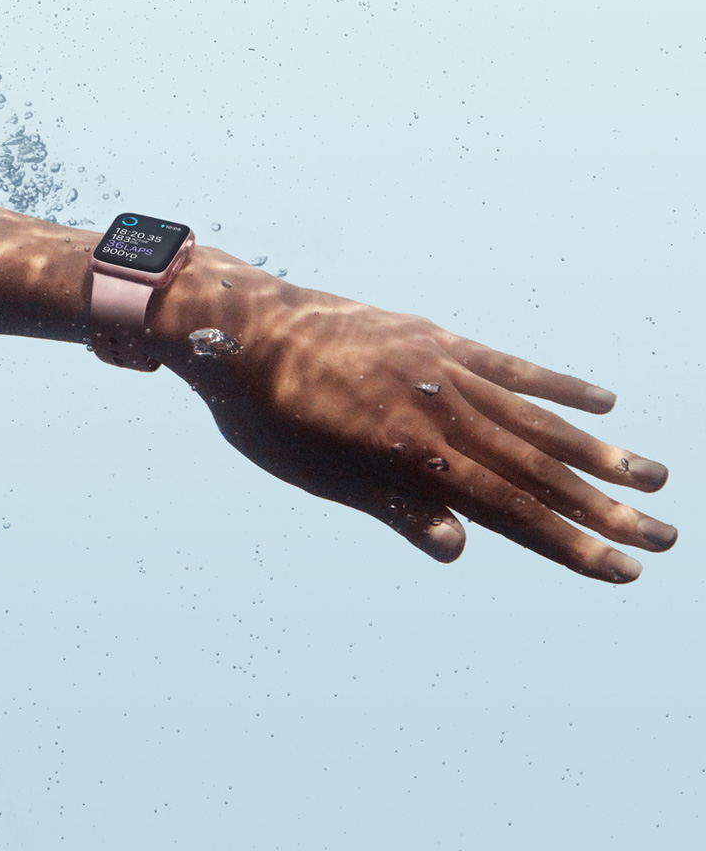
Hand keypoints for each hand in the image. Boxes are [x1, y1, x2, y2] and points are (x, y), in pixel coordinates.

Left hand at [151, 249, 676, 581]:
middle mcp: (436, 406)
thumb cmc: (262, 410)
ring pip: (533, 416)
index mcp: (409, 450)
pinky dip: (554, 383)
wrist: (233, 323)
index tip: (625, 570)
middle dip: (602, 508)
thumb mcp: (314, 471)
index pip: (508, 509)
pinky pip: (506, 363)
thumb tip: (459, 548)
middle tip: (666, 540)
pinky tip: (601, 399)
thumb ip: (391, 504)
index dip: (570, 543)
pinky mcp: (430, 336)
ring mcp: (439, 365)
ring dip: (595, 449)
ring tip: (652, 475)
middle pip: (536, 466)